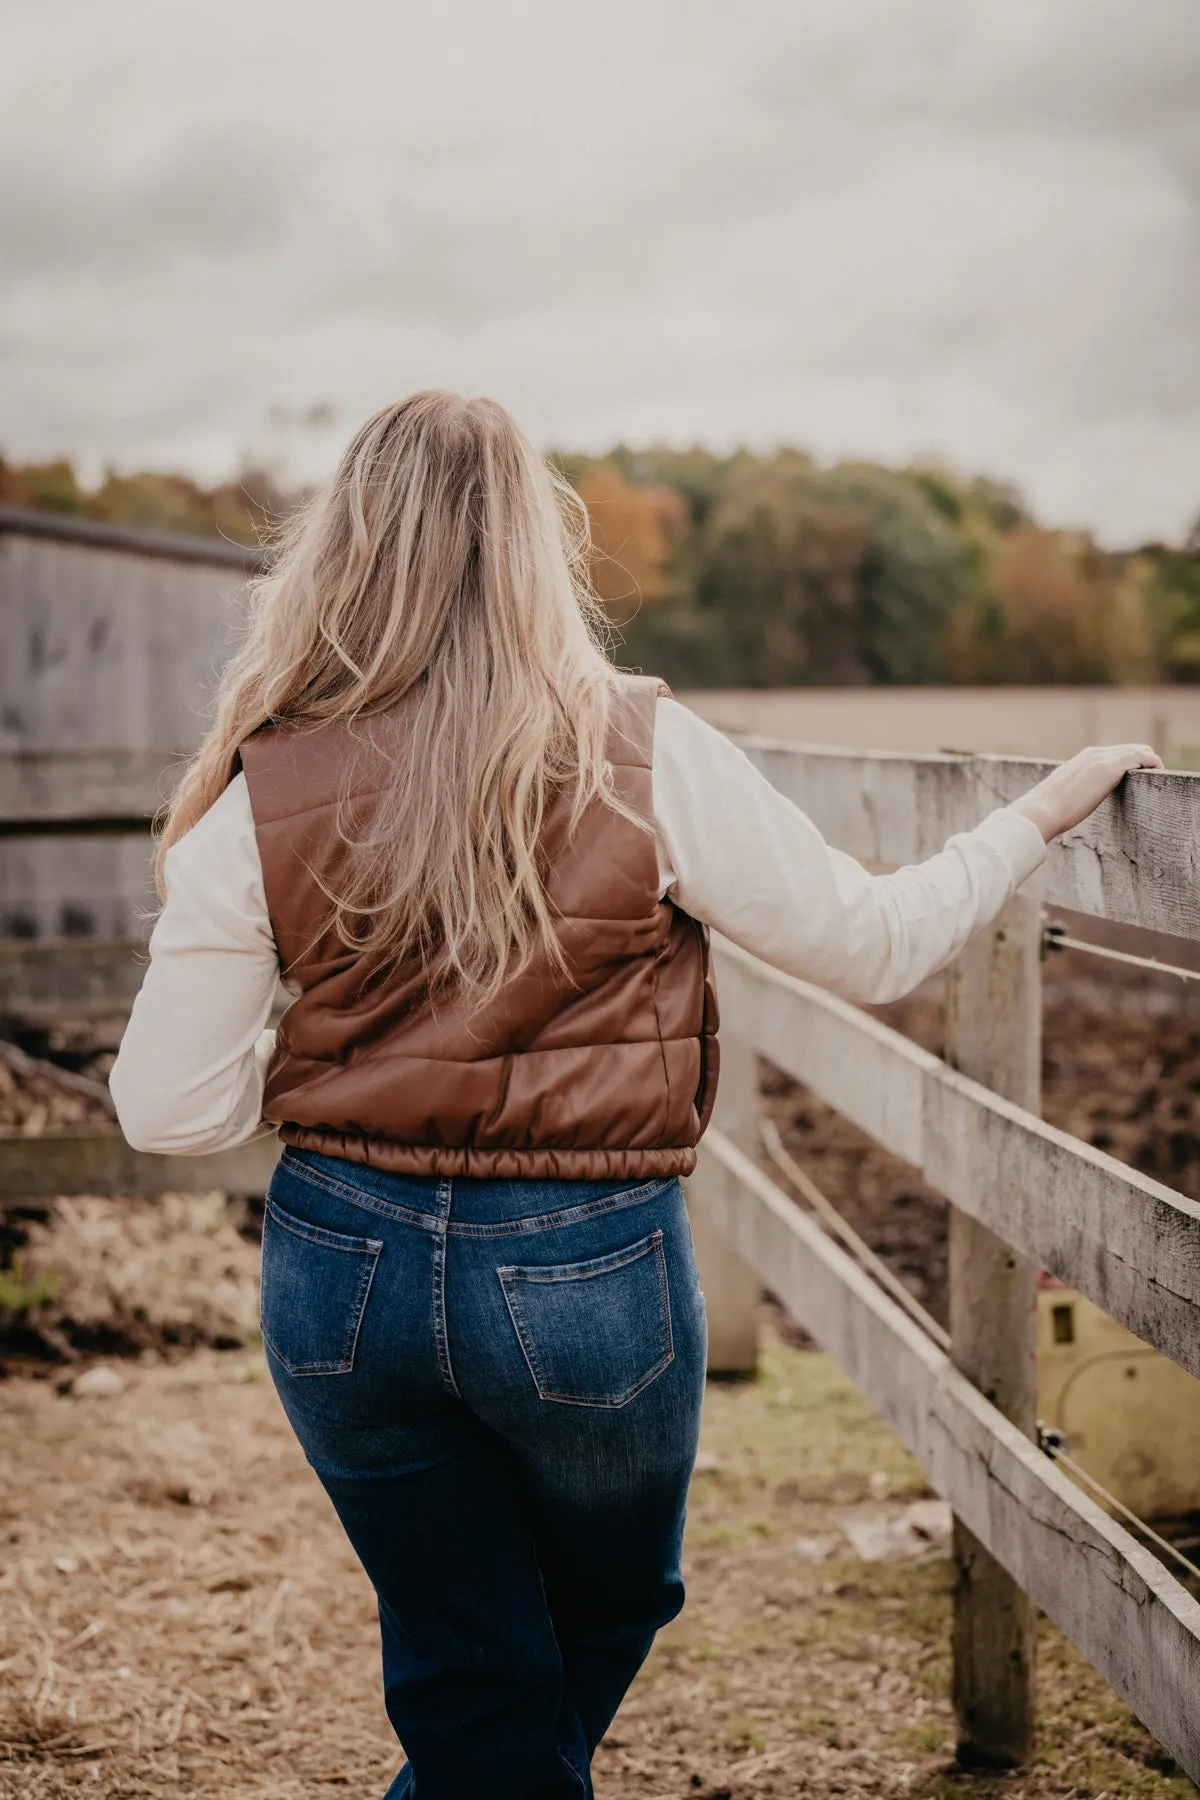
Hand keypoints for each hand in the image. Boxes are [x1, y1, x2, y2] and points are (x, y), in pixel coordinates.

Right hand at [1010, 744, 1164, 842]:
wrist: (1041, 811)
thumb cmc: (1048, 811)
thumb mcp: (1063, 796)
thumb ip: (1073, 793)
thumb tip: (1071, 804)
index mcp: (1081, 759)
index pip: (1114, 753)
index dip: (1129, 763)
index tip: (1138, 778)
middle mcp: (1093, 753)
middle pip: (1129, 749)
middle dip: (1143, 762)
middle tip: (1153, 779)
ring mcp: (1102, 758)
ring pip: (1138, 750)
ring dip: (1151, 762)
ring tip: (1159, 777)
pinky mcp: (1110, 767)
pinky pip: (1142, 756)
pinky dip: (1154, 762)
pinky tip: (1160, 773)